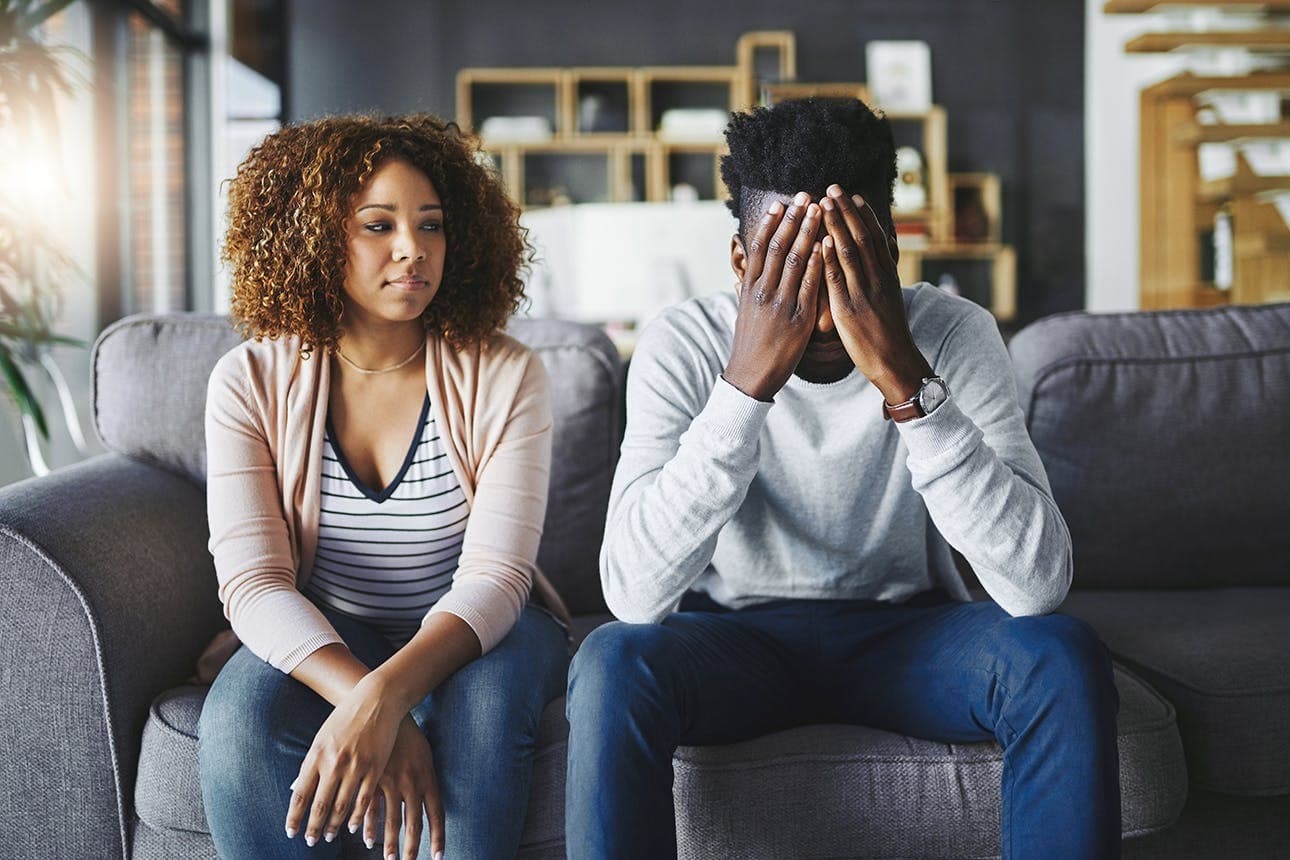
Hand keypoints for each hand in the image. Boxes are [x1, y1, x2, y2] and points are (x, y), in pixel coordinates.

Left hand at [285, 675, 402, 847]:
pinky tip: (352, 826)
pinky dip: (357, 816)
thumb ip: (313, 763)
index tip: (291, 832)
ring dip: (333, 825)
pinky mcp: (374, 768)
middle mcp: (334, 763)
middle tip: (310, 841)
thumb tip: (298, 788)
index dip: (295, 817)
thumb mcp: (322, 737)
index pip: (300, 794)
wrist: (376, 699)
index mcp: (317, 755)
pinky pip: (364, 800)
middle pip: (320, 805)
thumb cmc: (347, 716)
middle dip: (313, 827)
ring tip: (328, 837)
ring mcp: (355, 767)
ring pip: (341, 806)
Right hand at [362, 716, 443, 859]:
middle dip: (412, 848)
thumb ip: (426, 780)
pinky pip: (371, 809)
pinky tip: (367, 839)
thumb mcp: (424, 756)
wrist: (386, 713)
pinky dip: (369, 826)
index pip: (437, 814)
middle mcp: (411, 783)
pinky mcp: (372, 779)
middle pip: (414, 823)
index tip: (439, 856)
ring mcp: (391, 782)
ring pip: (393, 820)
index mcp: (427, 778)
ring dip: (391, 843)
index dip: (439, 837)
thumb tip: (428, 803)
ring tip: (391, 859)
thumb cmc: (408, 736)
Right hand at [723, 191, 824, 400]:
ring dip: (807, 232)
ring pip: (793, 260)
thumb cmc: (751, 344)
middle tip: (806, 195)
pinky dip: (816, 263)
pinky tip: (825, 246)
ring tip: (819, 211)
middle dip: (793, 219)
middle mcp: (762, 291)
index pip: (760, 247)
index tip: (781, 202)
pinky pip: (808, 286)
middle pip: (778, 246)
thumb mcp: (745, 311)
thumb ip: (748, 288)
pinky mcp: (796, 319)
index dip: (770, 223)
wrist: (750, 376)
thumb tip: (745, 271)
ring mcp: (779, 304)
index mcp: (750, 287)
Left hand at [818, 185, 931, 403]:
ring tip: (824, 203)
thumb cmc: (889, 332)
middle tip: (833, 187)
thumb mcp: (890, 296)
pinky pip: (839, 280)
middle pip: (862, 237)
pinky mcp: (850, 310)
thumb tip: (884, 244)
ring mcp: (864, 293)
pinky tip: (822, 241)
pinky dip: (830, 258)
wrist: (895, 362)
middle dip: (847, 211)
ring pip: (850, 252)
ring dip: (836, 225)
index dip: (863, 215)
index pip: (876, 237)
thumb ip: (883, 270)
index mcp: (887, 276)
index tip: (853, 195)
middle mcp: (878, 279)